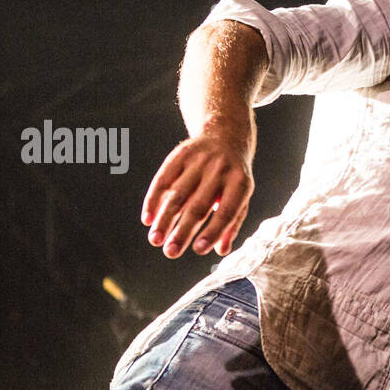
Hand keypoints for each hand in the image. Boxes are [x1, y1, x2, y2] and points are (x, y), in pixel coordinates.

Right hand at [142, 129, 253, 257]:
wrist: (225, 136)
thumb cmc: (234, 178)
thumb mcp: (242, 197)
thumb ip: (232, 224)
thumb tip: (221, 251)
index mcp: (241, 183)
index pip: (227, 212)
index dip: (213, 232)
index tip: (198, 250)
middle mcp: (220, 171)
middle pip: (198, 205)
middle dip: (183, 231)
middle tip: (170, 253)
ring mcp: (198, 161)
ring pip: (177, 194)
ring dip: (164, 219)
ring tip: (155, 240)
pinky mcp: (180, 154)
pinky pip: (163, 179)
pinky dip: (154, 200)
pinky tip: (148, 219)